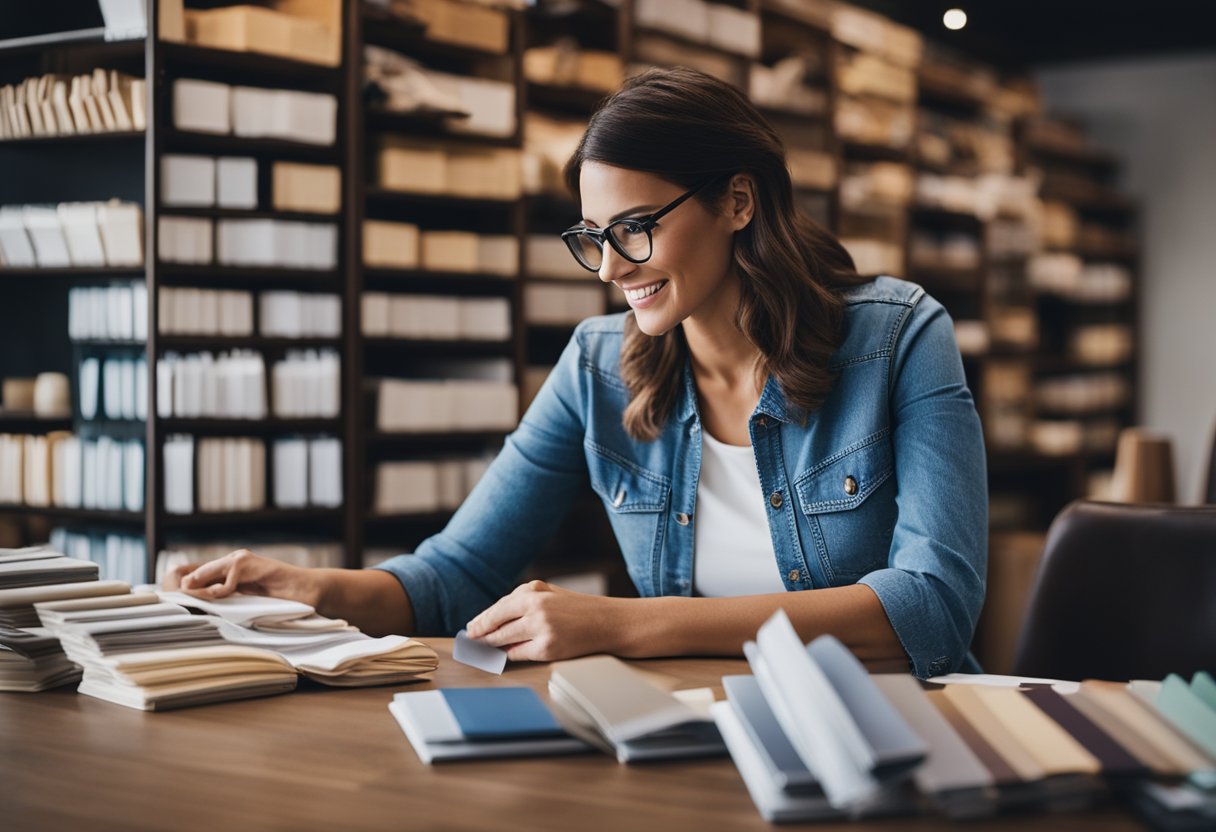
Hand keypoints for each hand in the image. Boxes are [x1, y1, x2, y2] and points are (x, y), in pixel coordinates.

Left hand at [161, 549, 321, 606]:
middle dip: (187, 589)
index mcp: (230, 570)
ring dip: (200, 589)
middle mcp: (233, 561)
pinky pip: (229, 577)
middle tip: (177, 603)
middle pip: (197, 573)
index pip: (199, 578)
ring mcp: (242, 559)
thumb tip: (198, 608)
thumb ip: (226, 600)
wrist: (305, 590)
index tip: (178, 604)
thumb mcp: (245, 601)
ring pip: (208, 572)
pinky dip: (223, 589)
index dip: (187, 590)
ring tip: (190, 601)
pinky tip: (223, 597)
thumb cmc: (279, 599)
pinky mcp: (250, 563)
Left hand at [464, 580, 622, 661]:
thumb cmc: (577, 608)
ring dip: (492, 645)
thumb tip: (495, 621)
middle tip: (472, 641)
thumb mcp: (550, 593)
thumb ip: (523, 602)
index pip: (497, 609)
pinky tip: (506, 654)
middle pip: (496, 625)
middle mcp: (535, 609)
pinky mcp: (548, 648)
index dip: (481, 621)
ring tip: (486, 648)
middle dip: (482, 635)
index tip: (471, 629)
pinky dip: (510, 654)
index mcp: (533, 592)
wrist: (608, 622)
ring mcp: (541, 629)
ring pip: (503, 640)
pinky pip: (519, 654)